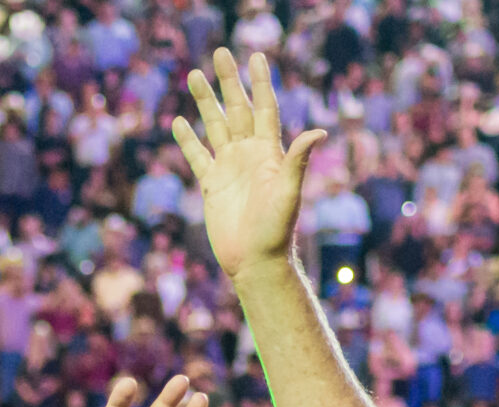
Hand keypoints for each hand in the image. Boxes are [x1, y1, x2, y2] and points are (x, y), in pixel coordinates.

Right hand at [173, 48, 328, 292]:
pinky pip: (197, 156)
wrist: (255, 262)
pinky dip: (188, 140)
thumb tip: (320, 131)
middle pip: (237, 109)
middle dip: (228, 81)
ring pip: (215, 126)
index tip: (255, 57)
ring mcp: (229, 168)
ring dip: (204, 102)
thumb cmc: (276, 231)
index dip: (259, 83)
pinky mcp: (211, 185)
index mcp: (269, 152)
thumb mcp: (289, 194)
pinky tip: (179, 122)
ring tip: (193, 75)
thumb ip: (298, 160)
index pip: (264, 108)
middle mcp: (249, 155)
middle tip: (219, 53)